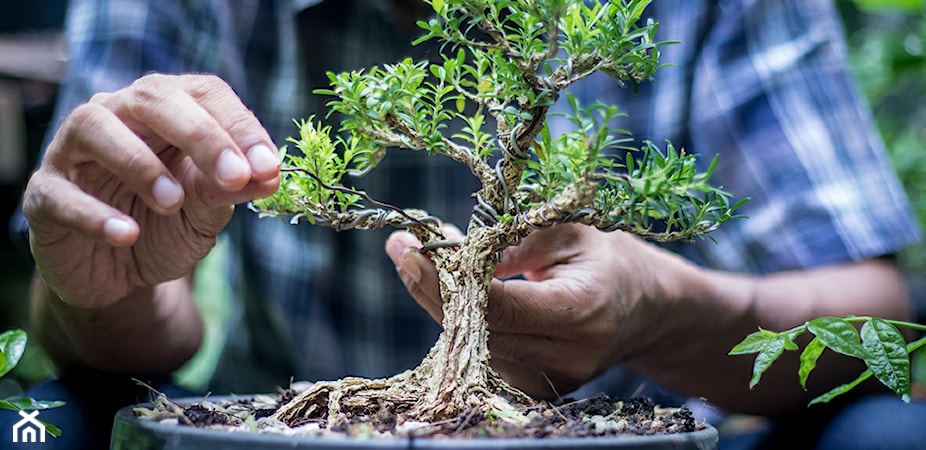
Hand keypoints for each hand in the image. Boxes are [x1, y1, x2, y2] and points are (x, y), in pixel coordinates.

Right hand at [24, 74, 280, 308]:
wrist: (118, 274)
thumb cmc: (165, 226)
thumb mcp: (205, 211)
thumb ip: (230, 190)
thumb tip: (269, 176)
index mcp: (167, 109)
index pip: (205, 94)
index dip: (239, 126)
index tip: (268, 167)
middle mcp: (117, 115)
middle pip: (153, 99)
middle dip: (201, 135)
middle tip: (235, 176)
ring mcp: (73, 151)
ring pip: (94, 127)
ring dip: (140, 164)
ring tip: (173, 202)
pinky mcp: (44, 193)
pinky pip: (60, 193)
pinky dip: (93, 213)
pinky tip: (125, 234)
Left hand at [386, 224, 687, 398]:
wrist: (648, 310)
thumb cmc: (608, 262)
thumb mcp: (568, 234)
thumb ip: (512, 244)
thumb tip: (451, 252)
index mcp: (581, 311)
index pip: (498, 305)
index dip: (447, 279)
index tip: (408, 247)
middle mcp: (566, 357)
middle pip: (476, 330)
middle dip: (433, 288)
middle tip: (405, 248)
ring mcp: (551, 381)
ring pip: (472, 346)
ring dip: (445, 305)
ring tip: (437, 263)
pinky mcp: (538, 390)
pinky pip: (483, 357)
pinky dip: (464, 325)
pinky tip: (462, 295)